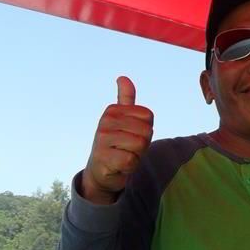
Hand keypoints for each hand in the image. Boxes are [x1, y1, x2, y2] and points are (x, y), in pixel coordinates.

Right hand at [81, 76, 153, 203]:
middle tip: (128, 149)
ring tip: (123, 156)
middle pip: (146, 131)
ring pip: (139, 144)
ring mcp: (102, 139)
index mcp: (112, 110)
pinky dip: (130, 166)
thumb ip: (126, 100)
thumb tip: (123, 77)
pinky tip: (119, 166)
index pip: (148, 116)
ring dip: (136, 156)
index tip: (131, 136)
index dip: (146, 130)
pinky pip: (131, 159)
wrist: (101, 172)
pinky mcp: (103, 157)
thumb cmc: (117, 145)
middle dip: (142, 145)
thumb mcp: (123, 121)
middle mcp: (105, 122)